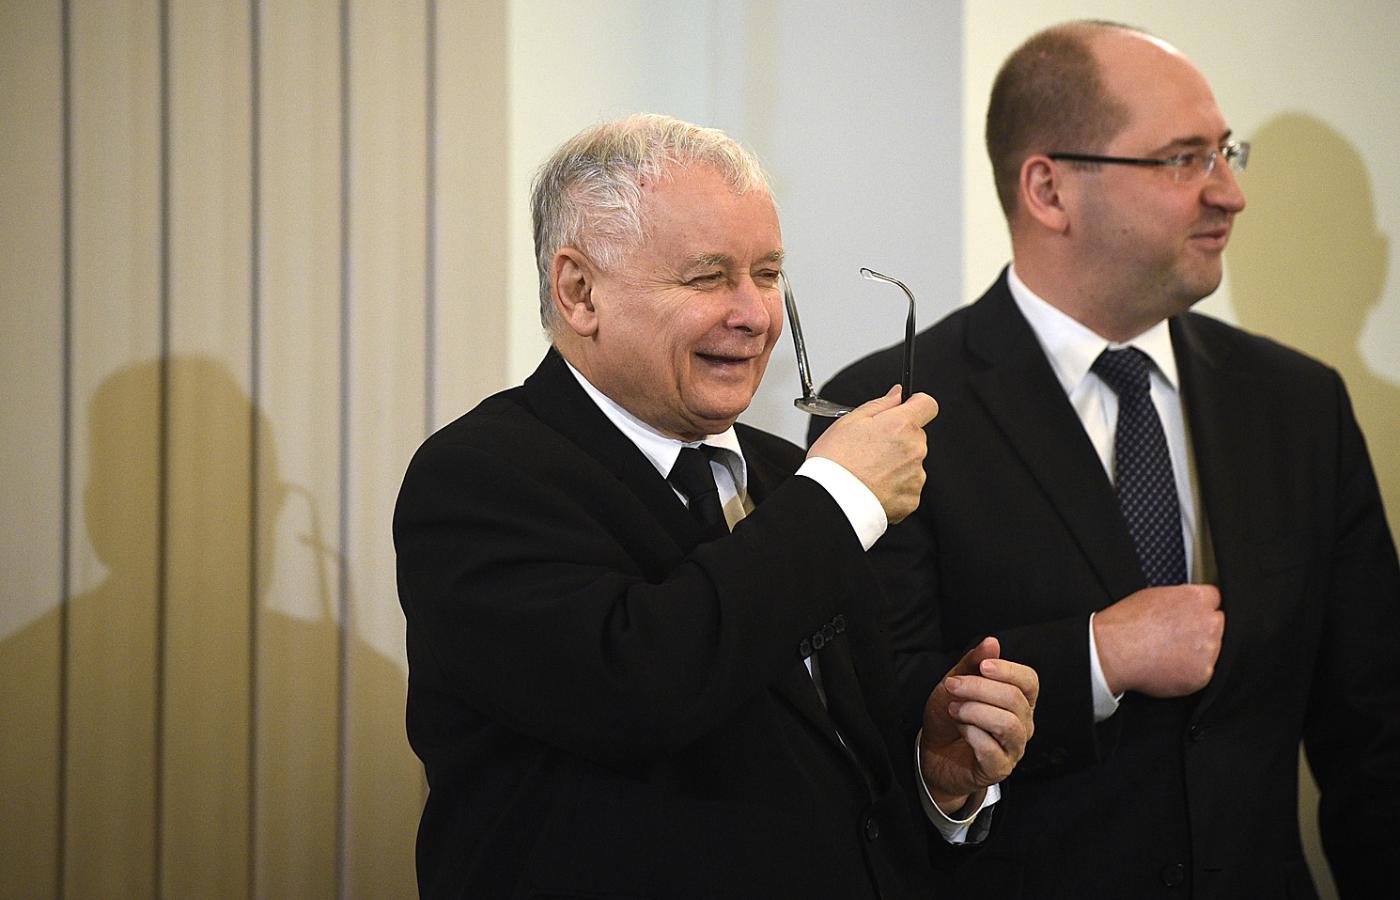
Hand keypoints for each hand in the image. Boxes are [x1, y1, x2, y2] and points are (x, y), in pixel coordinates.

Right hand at [806, 385, 937, 523]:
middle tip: (871, 448)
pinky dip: (894, 487)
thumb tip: (897, 394)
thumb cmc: (835, 461)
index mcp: (901, 425)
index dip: (915, 405)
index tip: (904, 410)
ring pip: (912, 462)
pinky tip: (874, 486)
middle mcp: (914, 449)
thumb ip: (880, 404)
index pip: (927, 405)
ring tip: (869, 471)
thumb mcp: (850, 421)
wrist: (832, 500)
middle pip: (916, 436)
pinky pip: (908, 487)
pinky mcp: (912, 499)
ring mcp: (916, 476)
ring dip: (897, 464)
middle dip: (899, 438)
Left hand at [920, 637, 1037, 815]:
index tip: (983, 666)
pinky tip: (960, 730)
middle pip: (1015, 700)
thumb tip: (992, 642)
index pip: (1029, 681)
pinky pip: (992, 750)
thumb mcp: (956, 683)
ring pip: (1008, 724)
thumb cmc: (949, 716)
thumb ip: (973, 663)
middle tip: (952, 686)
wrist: (933, 753)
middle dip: (979, 688)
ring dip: (975, 711)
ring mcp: (1013, 748)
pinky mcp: (999, 769)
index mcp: (1017, 700)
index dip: (1009, 671)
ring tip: (954, 709)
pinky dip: (972, 734)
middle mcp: (1022, 724)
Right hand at [1092, 585, 1223, 696]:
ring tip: (1169, 652)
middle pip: (1218, 623)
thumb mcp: (1154, 595)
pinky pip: (1203, 671)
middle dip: (1203, 629)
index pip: (1214, 599)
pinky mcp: (1203, 673)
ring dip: (1198, 651)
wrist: (1114, 652)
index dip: (1200, 607)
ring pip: (1213, 649)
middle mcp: (1208, 622)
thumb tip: (1187, 605)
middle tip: (1177, 636)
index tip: (1190, 616)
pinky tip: (1169, 666)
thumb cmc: (1126, 623)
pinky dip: (1190, 671)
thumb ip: (1181, 599)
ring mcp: (1209, 649)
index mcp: (1197, 598)